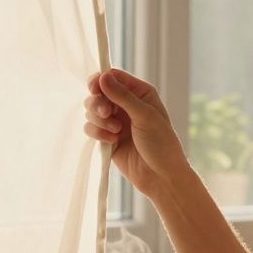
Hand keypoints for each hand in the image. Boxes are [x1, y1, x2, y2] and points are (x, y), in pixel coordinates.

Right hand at [84, 69, 191, 197]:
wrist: (160, 176)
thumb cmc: (161, 144)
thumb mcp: (145, 116)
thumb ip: (123, 96)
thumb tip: (103, 76)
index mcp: (140, 93)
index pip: (113, 76)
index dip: (100, 80)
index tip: (94, 88)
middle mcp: (126, 104)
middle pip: (98, 92)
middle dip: (98, 103)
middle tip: (106, 114)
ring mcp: (115, 120)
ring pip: (91, 111)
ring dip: (99, 120)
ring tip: (116, 132)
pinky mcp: (107, 137)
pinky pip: (91, 128)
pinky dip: (98, 133)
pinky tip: (113, 141)